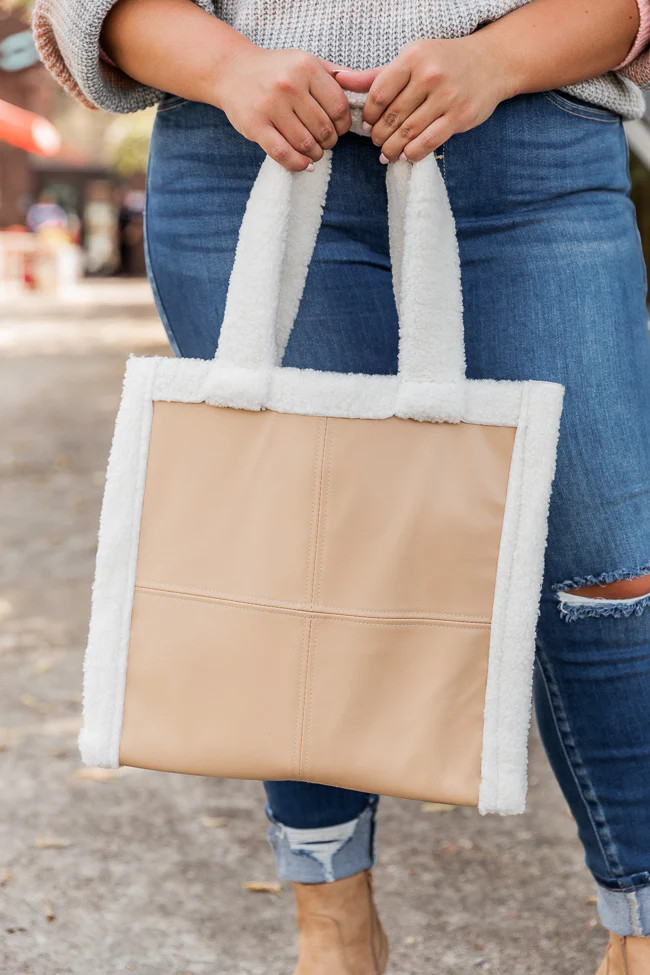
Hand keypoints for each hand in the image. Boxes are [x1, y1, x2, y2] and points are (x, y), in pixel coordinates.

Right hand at [215, 45, 351, 170]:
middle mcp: (289, 85)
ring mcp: (270, 106)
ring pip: (306, 144)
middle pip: (324, 129)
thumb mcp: (305, 61)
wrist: (231, 71)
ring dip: (315, 154)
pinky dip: (298, 164)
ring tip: (314, 152)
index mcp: (306, 68)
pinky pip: (283, 154)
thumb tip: (364, 90)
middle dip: (329, 142)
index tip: (338, 129)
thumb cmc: (275, 70)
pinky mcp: (255, 126)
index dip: (343, 125)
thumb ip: (333, 75)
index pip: (339, 108)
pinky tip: (304, 164)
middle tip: (325, 142)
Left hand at [334, 34, 513, 161]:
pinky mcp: (459, 117)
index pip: (378, 93)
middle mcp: (429, 76)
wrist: (491, 63)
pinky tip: (405, 156)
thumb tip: (340, 79)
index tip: (367, 124)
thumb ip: (376, 75)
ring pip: (408, 132)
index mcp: (412, 58)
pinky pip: (429, 142)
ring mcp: (446, 97)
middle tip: (375, 142)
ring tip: (386, 154)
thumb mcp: (411, 60)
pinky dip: (412, 153)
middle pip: (392, 116)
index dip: (368, 114)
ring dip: (392, 148)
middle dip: (378, 135)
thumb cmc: (444, 61)